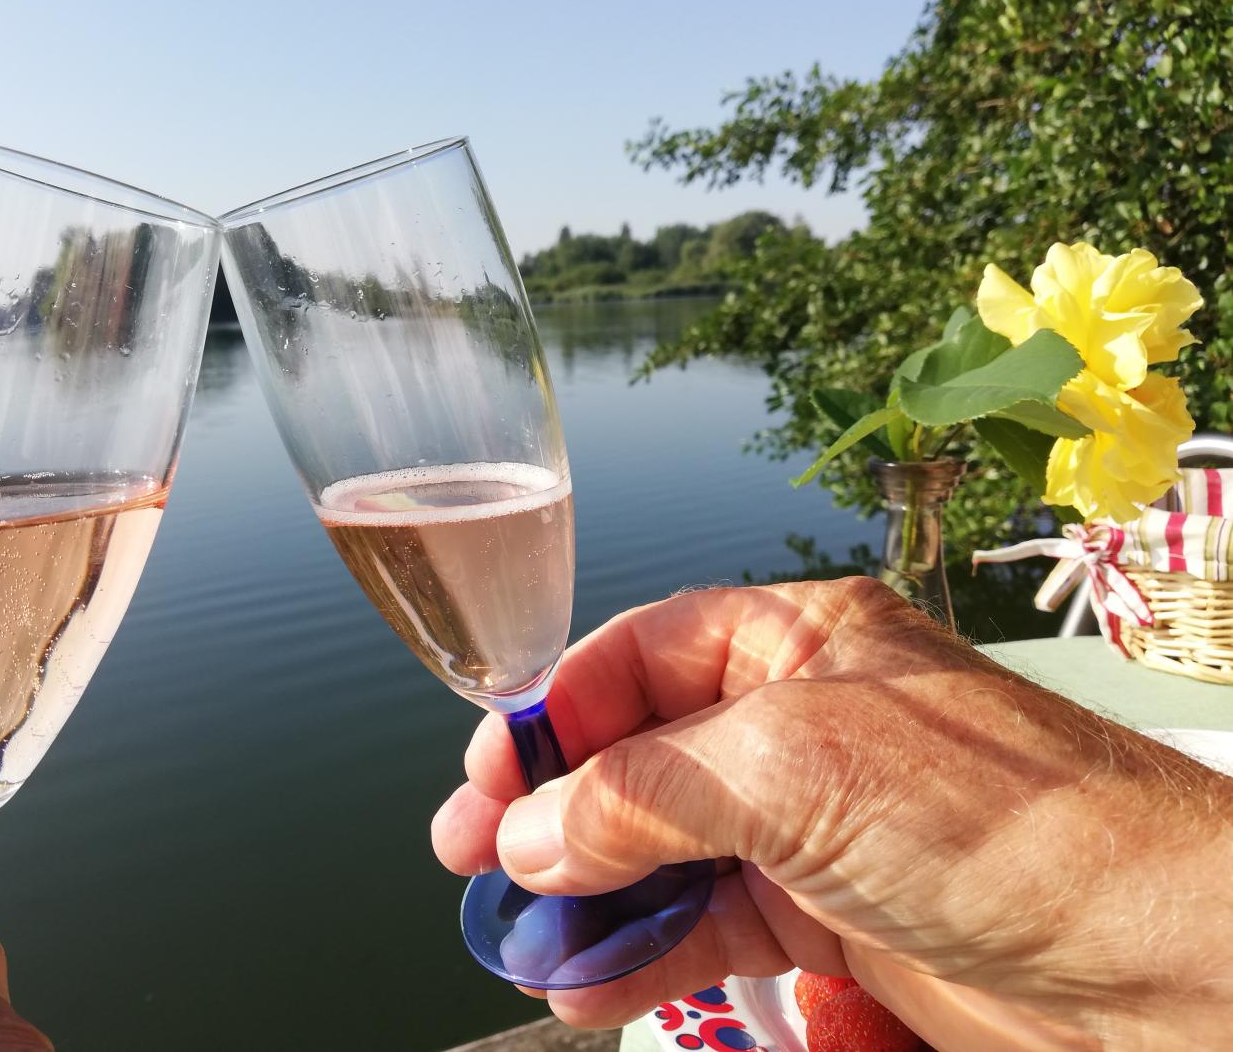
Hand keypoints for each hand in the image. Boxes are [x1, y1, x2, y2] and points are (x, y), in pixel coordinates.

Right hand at [431, 579, 1232, 1048]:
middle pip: (637, 753)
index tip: (486, 775)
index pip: (638, 656)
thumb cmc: (996, 818)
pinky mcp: (826, 915)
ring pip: (661, 847)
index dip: (554, 712)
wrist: (1152, 963)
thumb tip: (526, 835)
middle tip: (472, 859)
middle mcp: (794, 720)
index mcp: (794, 640)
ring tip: (518, 938)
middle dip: (550, 806)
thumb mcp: (794, 767)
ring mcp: (809, 823)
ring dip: (586, 891)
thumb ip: (644, 792)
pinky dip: (643, 951)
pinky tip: (589, 983)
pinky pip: (705, 922)